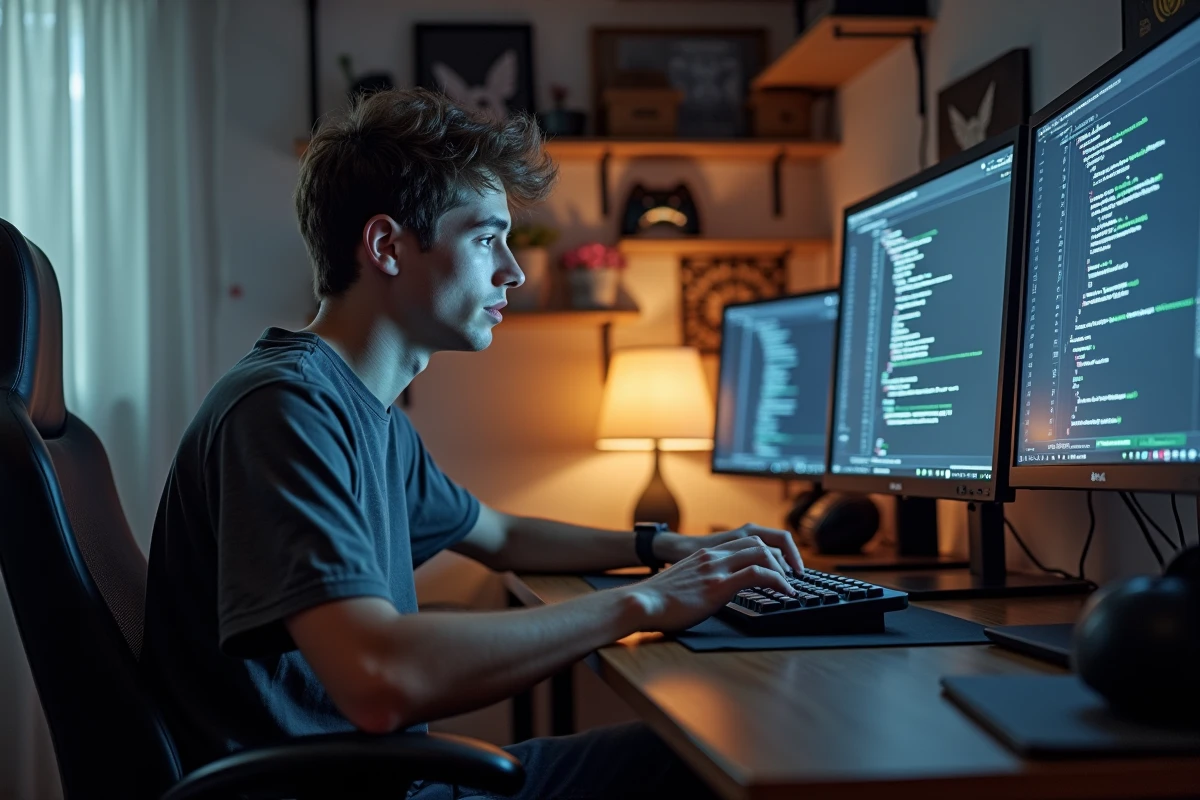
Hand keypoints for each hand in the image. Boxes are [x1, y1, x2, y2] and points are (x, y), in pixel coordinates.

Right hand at [623, 536, 797, 631]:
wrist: (642, 603)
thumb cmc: (658, 601)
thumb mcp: (685, 583)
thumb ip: (701, 582)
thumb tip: (710, 595)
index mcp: (705, 555)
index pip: (745, 542)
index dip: (768, 553)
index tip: (780, 568)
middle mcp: (712, 556)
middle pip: (758, 542)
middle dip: (782, 557)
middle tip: (792, 576)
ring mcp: (716, 569)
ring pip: (761, 552)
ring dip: (783, 568)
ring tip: (791, 585)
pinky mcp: (718, 585)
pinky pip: (758, 574)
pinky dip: (778, 581)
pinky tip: (786, 592)